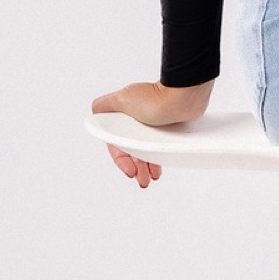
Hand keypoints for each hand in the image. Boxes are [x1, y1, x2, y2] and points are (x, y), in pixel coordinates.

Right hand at [90, 78, 213, 188]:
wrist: (181, 99)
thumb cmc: (154, 98)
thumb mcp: (121, 98)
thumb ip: (105, 105)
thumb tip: (96, 110)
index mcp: (123, 115)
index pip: (116, 144)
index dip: (121, 159)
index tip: (129, 171)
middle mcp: (137, 121)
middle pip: (132, 150)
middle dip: (135, 167)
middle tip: (142, 181)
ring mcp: (152, 126)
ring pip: (146, 151)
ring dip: (146, 167)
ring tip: (149, 179)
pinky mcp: (167, 129)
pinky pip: (159, 148)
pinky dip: (158, 159)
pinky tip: (158, 169)